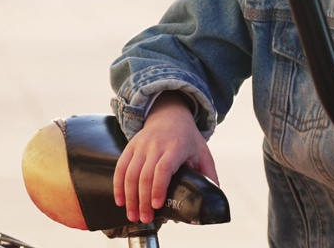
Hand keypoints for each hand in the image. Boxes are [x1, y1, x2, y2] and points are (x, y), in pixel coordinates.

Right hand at [113, 92, 217, 223]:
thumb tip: (215, 196)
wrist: (170, 115)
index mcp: (176, 147)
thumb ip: (209, 174)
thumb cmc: (188, 138)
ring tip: (133, 215)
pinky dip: (118, 185)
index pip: (163, 168)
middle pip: (144, 175)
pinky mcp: (130, 147)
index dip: (158, 188)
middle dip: (142, 200)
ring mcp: (141, 146)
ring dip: (129, 197)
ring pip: (130, 173)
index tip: (157, 205)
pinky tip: (120, 201)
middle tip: (145, 219)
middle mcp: (156, 146)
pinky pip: (120, 167)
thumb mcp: (202, 152)